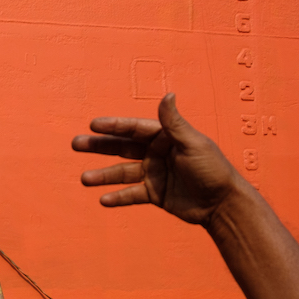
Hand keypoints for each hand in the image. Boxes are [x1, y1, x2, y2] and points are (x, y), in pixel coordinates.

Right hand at [73, 93, 246, 225]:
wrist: (222, 203)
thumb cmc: (212, 169)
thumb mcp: (193, 144)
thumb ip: (174, 123)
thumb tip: (168, 94)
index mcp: (165, 137)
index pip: (134, 129)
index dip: (114, 126)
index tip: (93, 125)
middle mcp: (156, 153)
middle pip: (122, 148)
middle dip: (99, 146)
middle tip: (76, 144)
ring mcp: (154, 174)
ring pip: (122, 173)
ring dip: (103, 176)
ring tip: (84, 179)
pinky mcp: (155, 194)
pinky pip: (131, 195)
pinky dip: (118, 198)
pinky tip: (103, 200)